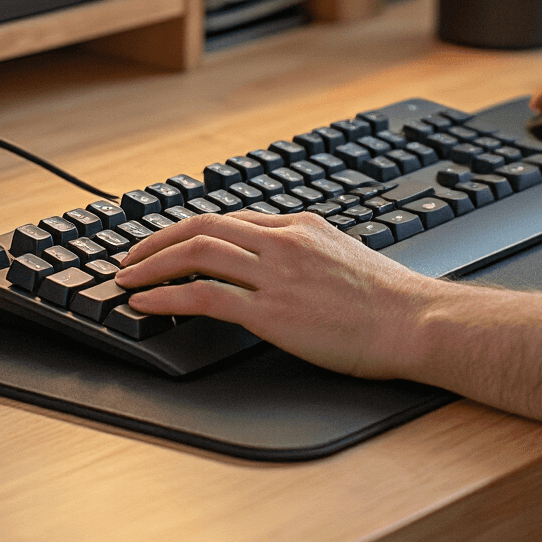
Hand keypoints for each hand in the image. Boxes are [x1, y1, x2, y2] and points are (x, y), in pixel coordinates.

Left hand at [115, 209, 431, 377]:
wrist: (415, 321)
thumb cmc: (389, 300)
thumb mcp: (343, 255)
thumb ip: (306, 251)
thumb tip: (279, 261)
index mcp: (299, 227)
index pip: (229, 220)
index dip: (188, 232)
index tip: (165, 245)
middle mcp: (282, 242)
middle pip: (202, 228)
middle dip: (156, 242)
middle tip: (129, 258)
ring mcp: (275, 275)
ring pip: (196, 254)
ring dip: (151, 266)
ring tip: (125, 280)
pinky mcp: (272, 312)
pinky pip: (204, 296)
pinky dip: (165, 296)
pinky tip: (144, 304)